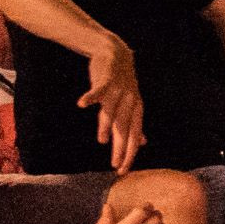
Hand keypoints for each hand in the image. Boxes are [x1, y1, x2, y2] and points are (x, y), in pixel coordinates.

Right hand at [84, 42, 143, 171]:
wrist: (117, 53)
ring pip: (112, 111)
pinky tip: (82, 104)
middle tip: (117, 165)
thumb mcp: (132, 104)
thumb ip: (134, 124)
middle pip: (125, 128)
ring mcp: (119, 90)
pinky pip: (99, 89)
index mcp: (136, 109)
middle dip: (122, 147)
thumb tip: (142, 144)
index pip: (134, 135)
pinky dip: (91, 96)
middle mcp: (130, 101)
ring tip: (103, 140)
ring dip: (107, 125)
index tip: (122, 170)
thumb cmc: (123, 84)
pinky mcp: (107, 79)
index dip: (129, 153)